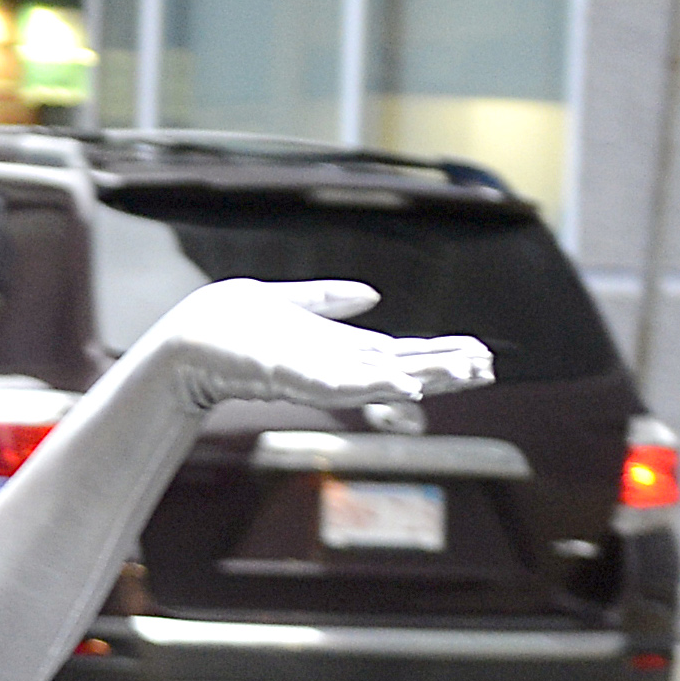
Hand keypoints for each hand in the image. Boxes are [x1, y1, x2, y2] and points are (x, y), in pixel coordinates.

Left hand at [138, 278, 494, 416]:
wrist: (190, 338)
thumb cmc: (233, 324)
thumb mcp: (292, 302)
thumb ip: (330, 299)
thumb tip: (371, 293)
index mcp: (341, 347)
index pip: (402, 353)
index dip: (438, 356)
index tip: (477, 361)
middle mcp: (339, 364)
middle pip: (405, 366)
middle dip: (446, 367)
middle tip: (489, 368)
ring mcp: (323, 374)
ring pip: (387, 377)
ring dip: (428, 376)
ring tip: (468, 372)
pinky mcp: (302, 379)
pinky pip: (349, 384)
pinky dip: (381, 387)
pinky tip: (409, 386)